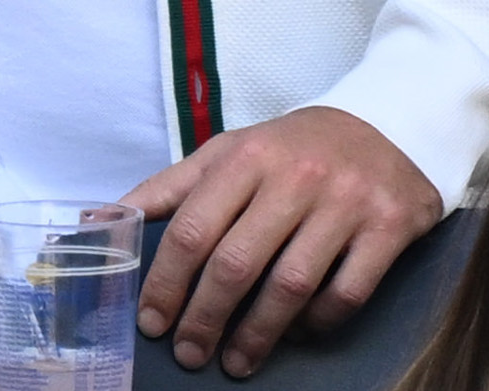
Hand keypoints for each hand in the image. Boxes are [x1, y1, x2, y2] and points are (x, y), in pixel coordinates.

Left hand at [122, 106, 442, 378]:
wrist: (387, 125)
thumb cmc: (291, 149)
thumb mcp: (228, 153)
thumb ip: (168, 190)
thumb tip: (100, 224)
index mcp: (247, 157)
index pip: (192, 228)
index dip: (166, 283)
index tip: (152, 321)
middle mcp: (295, 177)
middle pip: (236, 263)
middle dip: (204, 319)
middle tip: (188, 354)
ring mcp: (345, 203)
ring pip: (290, 286)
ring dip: (257, 335)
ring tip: (236, 363)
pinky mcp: (388, 227)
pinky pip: (346, 293)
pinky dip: (317, 324)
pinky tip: (296, 336)